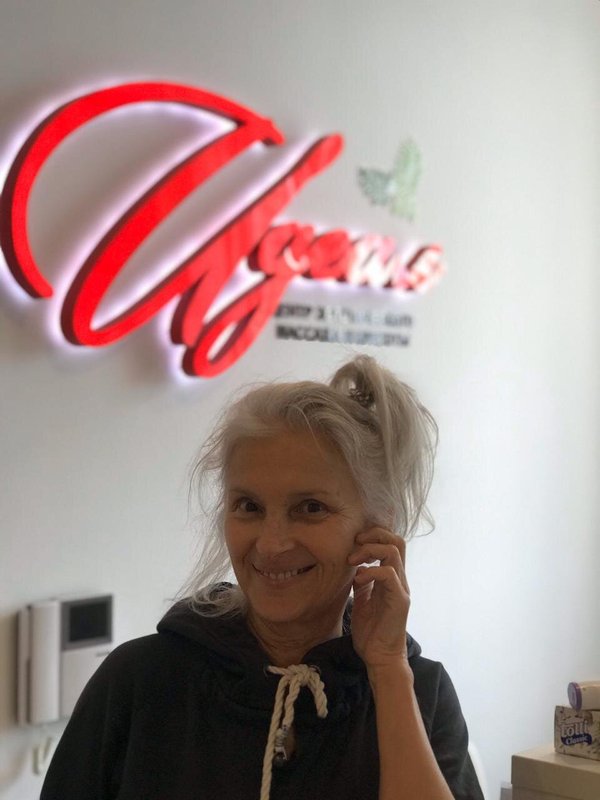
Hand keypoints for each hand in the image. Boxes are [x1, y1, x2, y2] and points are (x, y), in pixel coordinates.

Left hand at [347, 527, 410, 670]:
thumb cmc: (371, 631)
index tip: (352, 543)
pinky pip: (389, 574)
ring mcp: (401, 588)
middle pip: (397, 541)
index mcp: (391, 577)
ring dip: (369, 550)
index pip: (391, 543)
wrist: (379, 657)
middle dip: (374, 535)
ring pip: (394, 552)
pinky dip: (371, 571)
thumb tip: (355, 565)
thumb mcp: (362, 599)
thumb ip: (362, 581)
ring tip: (352, 561)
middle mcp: (399, 579)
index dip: (373, 536)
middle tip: (354, 544)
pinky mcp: (399, 600)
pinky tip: (358, 581)